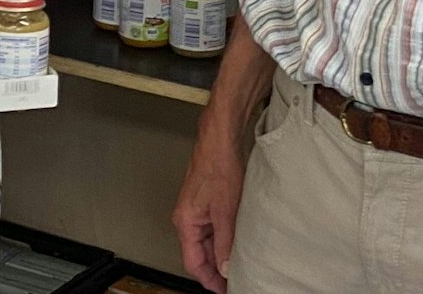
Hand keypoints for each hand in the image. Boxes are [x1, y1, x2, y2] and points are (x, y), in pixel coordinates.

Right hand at [173, 134, 245, 292]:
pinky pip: (211, 230)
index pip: (193, 262)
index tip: (224, 289)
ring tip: (237, 263)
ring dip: (219, 254)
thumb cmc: (218, 168)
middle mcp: (186, 218)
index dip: (209, 279)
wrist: (219, 143)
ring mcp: (195, 211)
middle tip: (234, 280)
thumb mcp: (225, 212)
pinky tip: (235, 243)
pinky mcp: (204, 204)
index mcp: (185, 222)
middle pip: (198, 254)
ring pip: (205, 242)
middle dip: (215, 269)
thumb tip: (224, 267)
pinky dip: (222, 240)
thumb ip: (224, 243)